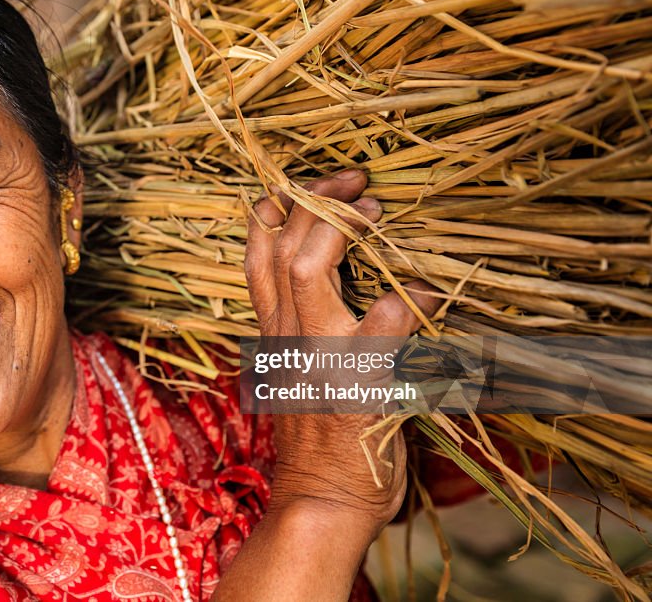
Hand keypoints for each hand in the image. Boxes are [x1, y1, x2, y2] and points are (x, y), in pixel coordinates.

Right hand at [244, 169, 440, 531]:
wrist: (322, 502)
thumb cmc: (320, 440)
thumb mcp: (299, 374)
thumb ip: (308, 328)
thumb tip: (344, 282)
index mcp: (274, 333)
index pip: (256, 255)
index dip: (276, 210)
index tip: (303, 183)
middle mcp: (287, 338)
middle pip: (280, 248)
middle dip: (316, 200)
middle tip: (356, 181)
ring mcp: (317, 358)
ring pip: (307, 272)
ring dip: (342, 231)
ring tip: (375, 211)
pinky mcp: (356, 384)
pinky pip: (383, 325)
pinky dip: (408, 300)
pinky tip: (428, 293)